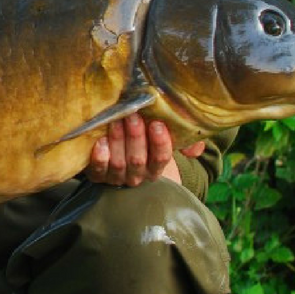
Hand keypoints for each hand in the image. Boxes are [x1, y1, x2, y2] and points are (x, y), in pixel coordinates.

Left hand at [85, 114, 205, 186]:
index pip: (161, 158)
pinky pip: (99, 171)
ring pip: (119, 164)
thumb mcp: (164, 136)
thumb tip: (196, 149)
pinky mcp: (98, 175)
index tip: (157, 124)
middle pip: (138, 160)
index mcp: (155, 166)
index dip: (160, 143)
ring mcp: (117, 177)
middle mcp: (137, 175)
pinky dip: (100, 158)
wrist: (116, 149)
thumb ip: (185, 140)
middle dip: (136, 137)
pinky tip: (100, 142)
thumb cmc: (143, 138)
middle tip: (132, 116)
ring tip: (115, 121)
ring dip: (117, 141)